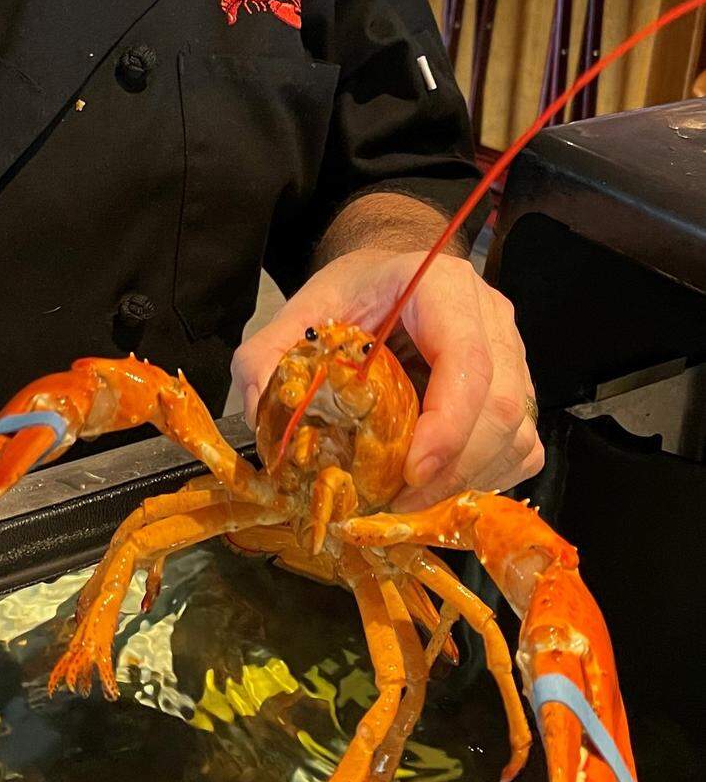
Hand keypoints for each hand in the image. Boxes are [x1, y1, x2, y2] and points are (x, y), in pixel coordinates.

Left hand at [230, 249, 542, 508]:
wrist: (390, 278)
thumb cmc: (354, 294)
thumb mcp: (303, 310)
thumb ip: (267, 354)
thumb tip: (260, 409)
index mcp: (443, 287)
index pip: (467, 360)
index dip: (447, 425)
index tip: (409, 472)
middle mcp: (492, 318)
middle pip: (500, 407)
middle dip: (452, 469)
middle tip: (397, 503)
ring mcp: (515, 355)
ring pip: (516, 435)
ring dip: (467, 481)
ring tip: (409, 500)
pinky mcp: (520, 391)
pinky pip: (521, 449)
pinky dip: (483, 479)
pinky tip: (438, 486)